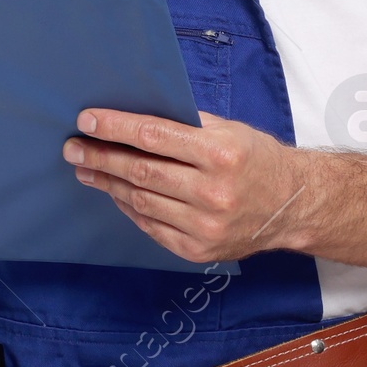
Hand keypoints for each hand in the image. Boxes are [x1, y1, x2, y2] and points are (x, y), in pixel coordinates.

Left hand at [63, 107, 305, 262]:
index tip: (87, 120)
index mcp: (221, 154)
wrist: (291, 206)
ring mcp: (205, 226)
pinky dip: (129, 207)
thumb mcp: (229, 130)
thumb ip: (185, 124)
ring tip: (87, 169)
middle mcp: (212, 192)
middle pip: (141, 171)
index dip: (116, 128)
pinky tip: (115, 192)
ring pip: (141, 200)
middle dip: (101, 157)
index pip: (154, 135)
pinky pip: (151, 225)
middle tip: (74, 147)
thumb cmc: (256, 159)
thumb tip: (132, 117)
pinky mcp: (198, 250)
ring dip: (108, 182)